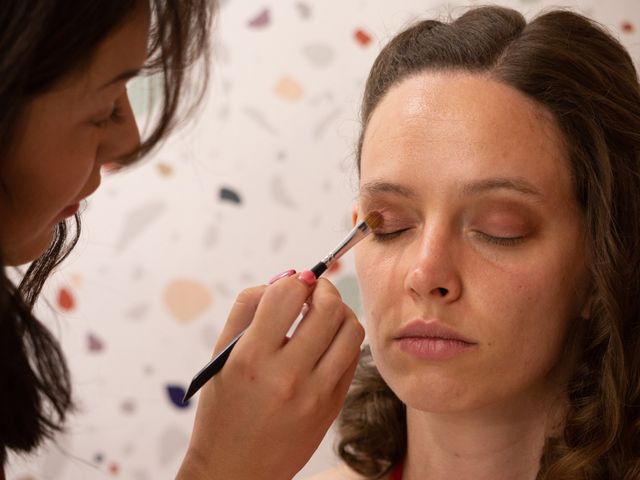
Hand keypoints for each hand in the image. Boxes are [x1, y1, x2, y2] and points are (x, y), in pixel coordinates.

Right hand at [177, 271, 364, 479]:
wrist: (238, 468)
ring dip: (339, 310)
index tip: (294, 282)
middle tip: (313, 290)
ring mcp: (316, 393)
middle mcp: (288, 376)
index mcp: (252, 359)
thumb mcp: (222, 357)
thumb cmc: (224, 411)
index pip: (286, 295)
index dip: (293, 280)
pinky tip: (327, 339)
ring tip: (323, 313)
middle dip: (322, 287)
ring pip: (350, 329)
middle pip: (327, 308)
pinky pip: (353, 355)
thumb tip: (284, 279)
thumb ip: (248, 309)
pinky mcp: (333, 405)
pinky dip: (344, 337)